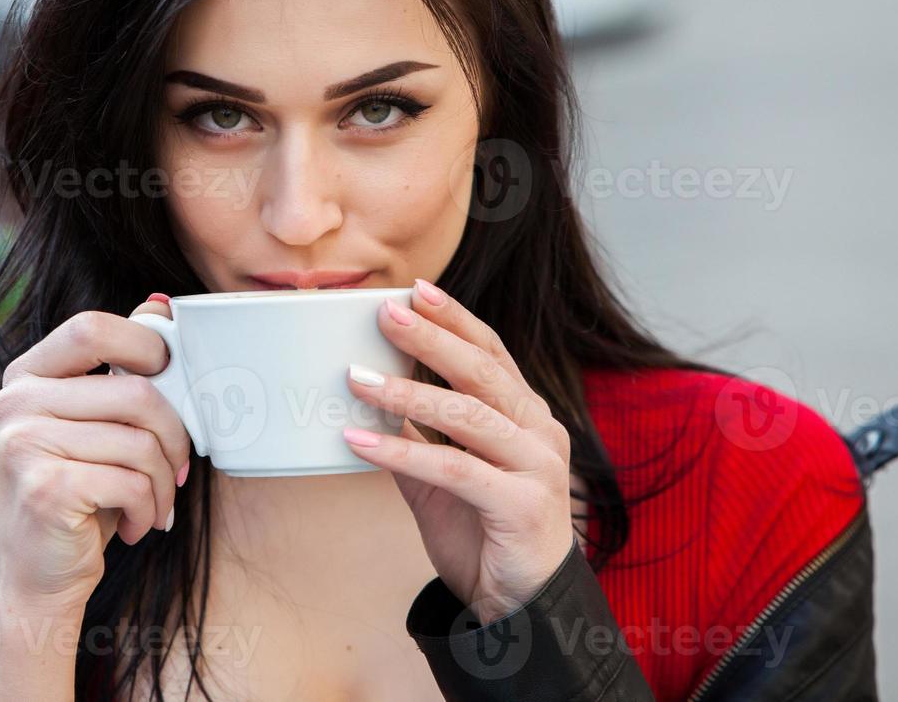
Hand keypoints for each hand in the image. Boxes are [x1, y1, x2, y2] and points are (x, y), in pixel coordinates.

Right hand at [0, 296, 191, 606]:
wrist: (40, 578)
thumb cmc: (79, 494)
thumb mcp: (95, 424)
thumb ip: (118, 366)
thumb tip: (160, 304)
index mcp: (25, 376)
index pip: (91, 327)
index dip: (144, 345)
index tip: (168, 377)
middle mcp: (14, 403)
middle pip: (134, 391)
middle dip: (174, 435)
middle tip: (177, 467)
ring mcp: (23, 444)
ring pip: (140, 441)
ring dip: (163, 482)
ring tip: (154, 502)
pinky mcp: (44, 488)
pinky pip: (132, 481)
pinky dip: (149, 508)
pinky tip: (136, 525)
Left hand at [342, 279, 576, 623]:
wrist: (522, 609)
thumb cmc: (486, 536)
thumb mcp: (441, 477)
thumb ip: (416, 436)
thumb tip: (370, 394)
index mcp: (526, 415)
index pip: (491, 353)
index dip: (455, 319)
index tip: (416, 289)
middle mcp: (540, 432)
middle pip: (482, 371)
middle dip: (432, 338)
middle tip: (385, 313)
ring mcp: (538, 466)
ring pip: (468, 416)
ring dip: (406, 393)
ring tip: (357, 377)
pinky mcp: (523, 505)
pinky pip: (455, 468)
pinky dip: (403, 453)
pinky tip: (361, 441)